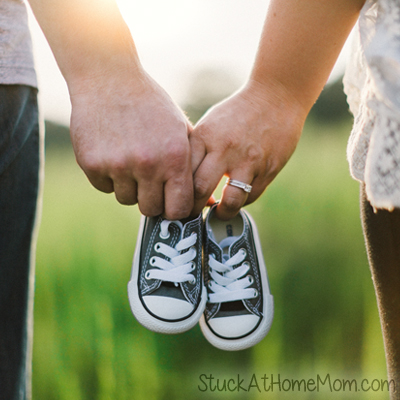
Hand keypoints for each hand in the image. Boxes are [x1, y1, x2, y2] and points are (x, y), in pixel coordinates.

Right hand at [69, 68, 193, 219]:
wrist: (109, 79)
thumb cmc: (151, 106)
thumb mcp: (180, 130)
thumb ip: (193, 167)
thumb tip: (206, 204)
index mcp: (174, 158)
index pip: (178, 209)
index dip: (175, 209)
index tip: (170, 202)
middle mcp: (147, 165)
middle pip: (151, 209)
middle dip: (152, 199)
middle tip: (149, 180)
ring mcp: (118, 166)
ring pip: (126, 199)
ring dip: (130, 186)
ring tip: (130, 159)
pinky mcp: (92, 164)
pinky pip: (104, 187)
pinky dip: (109, 177)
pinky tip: (112, 153)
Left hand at [190, 79, 306, 219]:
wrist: (276, 97)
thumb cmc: (237, 113)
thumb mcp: (210, 124)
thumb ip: (197, 150)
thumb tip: (182, 181)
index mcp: (205, 136)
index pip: (183, 173)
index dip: (177, 193)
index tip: (177, 202)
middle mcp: (224, 149)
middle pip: (200, 190)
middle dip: (193, 209)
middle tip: (193, 215)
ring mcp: (248, 160)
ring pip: (230, 201)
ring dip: (222, 213)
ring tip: (218, 213)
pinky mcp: (268, 169)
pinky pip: (251, 196)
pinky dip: (241, 202)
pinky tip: (236, 198)